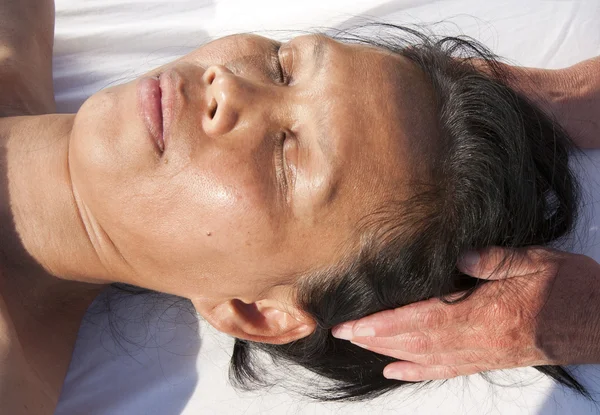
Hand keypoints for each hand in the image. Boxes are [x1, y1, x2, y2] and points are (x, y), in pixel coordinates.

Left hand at [331, 247, 599, 380]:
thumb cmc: (571, 290)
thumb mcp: (536, 261)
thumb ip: (495, 259)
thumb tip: (461, 256)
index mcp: (485, 314)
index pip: (421, 321)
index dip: (383, 325)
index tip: (353, 325)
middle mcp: (478, 339)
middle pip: (415, 342)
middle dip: (375, 338)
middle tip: (343, 333)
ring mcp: (482, 353)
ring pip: (426, 357)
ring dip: (389, 352)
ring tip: (360, 347)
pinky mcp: (489, 359)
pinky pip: (448, 369)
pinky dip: (417, 371)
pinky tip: (397, 371)